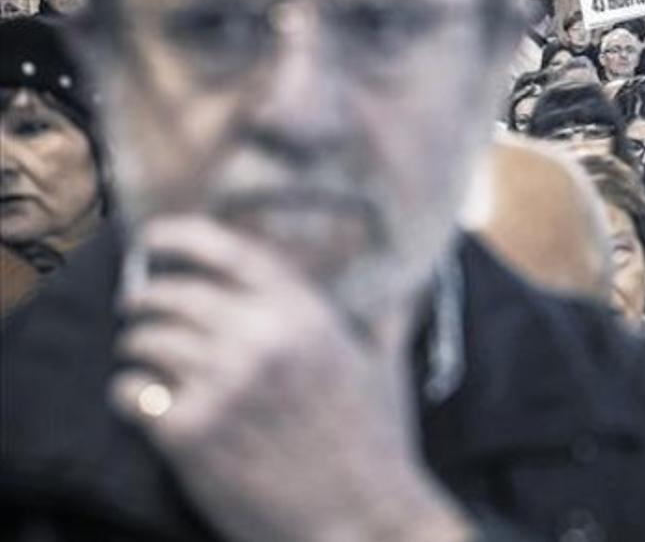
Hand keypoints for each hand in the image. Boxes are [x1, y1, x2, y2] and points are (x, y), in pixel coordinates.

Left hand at [111, 216, 471, 541]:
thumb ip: (386, 318)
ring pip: (144, 339)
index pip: (226, 251)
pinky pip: (131, 390)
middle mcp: (260, 338)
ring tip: (148, 358)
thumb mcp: (385, 368)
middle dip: (148, 297)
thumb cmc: (376, 444)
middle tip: (142, 308)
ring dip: (139, 347)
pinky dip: (130, 392)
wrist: (360, 519)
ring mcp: (221, 384)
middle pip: (173, 293)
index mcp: (305, 314)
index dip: (181, 236)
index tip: (155, 238)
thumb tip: (408, 285)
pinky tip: (146, 400)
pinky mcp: (190, 432)